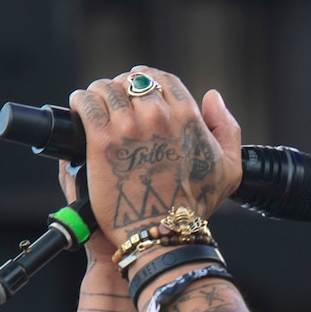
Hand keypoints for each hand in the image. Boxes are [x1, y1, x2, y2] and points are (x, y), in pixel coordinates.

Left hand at [68, 67, 242, 248]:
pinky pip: (86, 103)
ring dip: (100, 95)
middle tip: (117, 106)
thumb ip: (226, 128)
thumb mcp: (229, 169)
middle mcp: (158, 115)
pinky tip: (82, 110)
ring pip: (106, 88)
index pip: (161, 79)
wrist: (163, 232)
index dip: (147, 83)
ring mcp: (128, 127)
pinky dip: (81, 102)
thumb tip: (211, 98)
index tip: (138, 94)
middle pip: (132, 81)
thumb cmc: (194, 206)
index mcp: (187, 116)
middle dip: (123, 89)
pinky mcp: (102, 140)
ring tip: (97, 109)